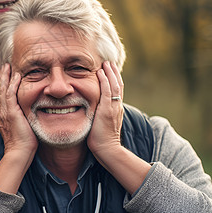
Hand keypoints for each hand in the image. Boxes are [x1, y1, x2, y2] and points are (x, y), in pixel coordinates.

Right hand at [0, 63, 37, 156]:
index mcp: (4, 115)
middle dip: (3, 77)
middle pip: (0, 90)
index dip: (5, 84)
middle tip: (6, 65)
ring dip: (6, 77)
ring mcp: (5, 112)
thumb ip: (25, 117)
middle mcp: (2, 112)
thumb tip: (33, 111)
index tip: (9, 75)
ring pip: (3, 90)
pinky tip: (16, 76)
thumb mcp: (23, 126)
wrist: (19, 153)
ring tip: (8, 66)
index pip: (3, 96)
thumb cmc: (24, 143)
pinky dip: (12, 84)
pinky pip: (9, 95)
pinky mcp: (11, 113)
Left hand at [87, 62, 150, 194]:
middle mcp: (117, 107)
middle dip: (114, 73)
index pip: (117, 91)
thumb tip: (93, 112)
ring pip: (114, 85)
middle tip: (109, 62)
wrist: (107, 150)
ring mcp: (113, 108)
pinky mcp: (107, 110)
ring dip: (110, 73)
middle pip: (118, 85)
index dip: (114, 80)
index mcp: (116, 110)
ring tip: (106, 63)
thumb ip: (100, 116)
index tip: (110, 70)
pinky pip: (107, 91)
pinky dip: (105, 81)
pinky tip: (101, 73)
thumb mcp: (101, 124)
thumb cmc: (101, 141)